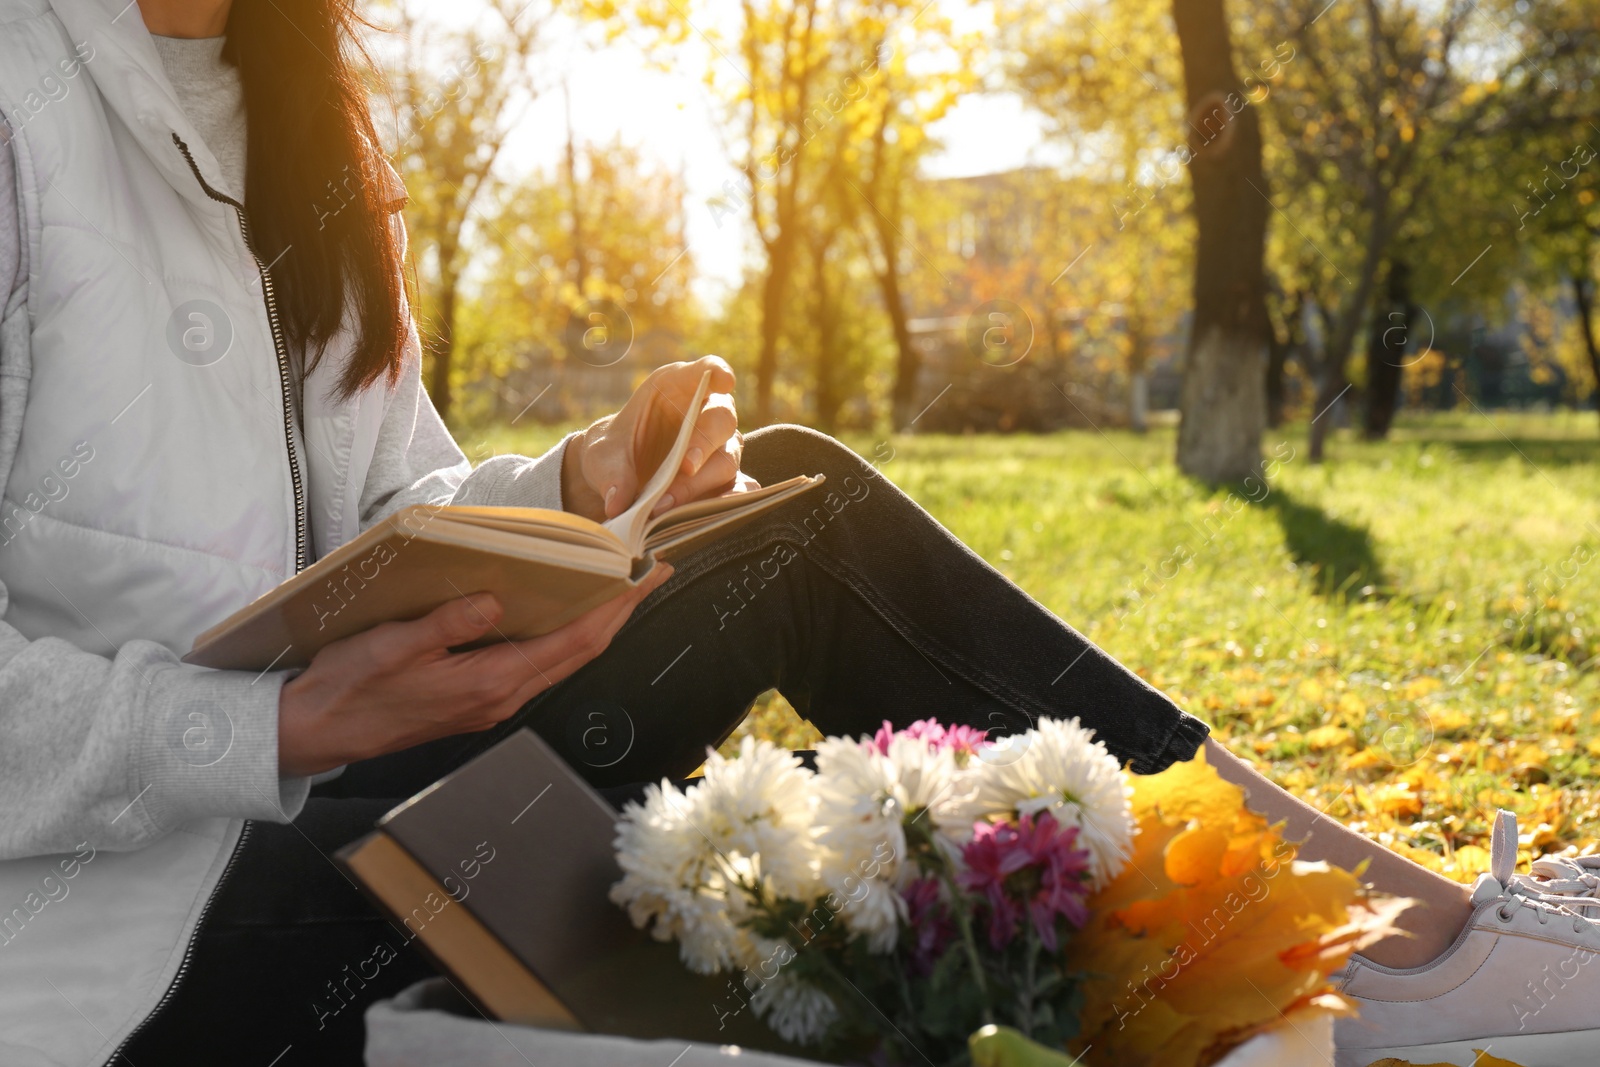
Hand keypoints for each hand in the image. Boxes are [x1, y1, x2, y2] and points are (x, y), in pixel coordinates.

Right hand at [276, 565, 671, 777]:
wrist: (315, 732)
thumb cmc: (348, 689)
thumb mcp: (392, 646)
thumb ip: (446, 624)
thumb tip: (494, 602)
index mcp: (487, 684)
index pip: (573, 643)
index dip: (615, 609)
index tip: (644, 577)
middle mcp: (500, 698)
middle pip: (580, 652)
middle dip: (620, 612)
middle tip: (650, 574)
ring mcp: (492, 702)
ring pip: (562, 660)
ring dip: (596, 625)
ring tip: (618, 589)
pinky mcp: (479, 699)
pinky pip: (538, 665)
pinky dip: (563, 637)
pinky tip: (564, 615)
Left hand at [561, 355, 758, 522]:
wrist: (618, 479)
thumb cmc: (613, 452)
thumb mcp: (602, 455)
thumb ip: (610, 472)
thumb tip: (618, 503)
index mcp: (678, 388)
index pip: (706, 371)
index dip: (717, 372)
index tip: (723, 379)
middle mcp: (706, 415)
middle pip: (721, 420)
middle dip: (704, 442)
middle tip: (684, 465)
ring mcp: (718, 449)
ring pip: (726, 460)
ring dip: (700, 482)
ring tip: (666, 504)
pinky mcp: (721, 481)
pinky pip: (736, 490)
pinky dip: (726, 503)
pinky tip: (707, 515)